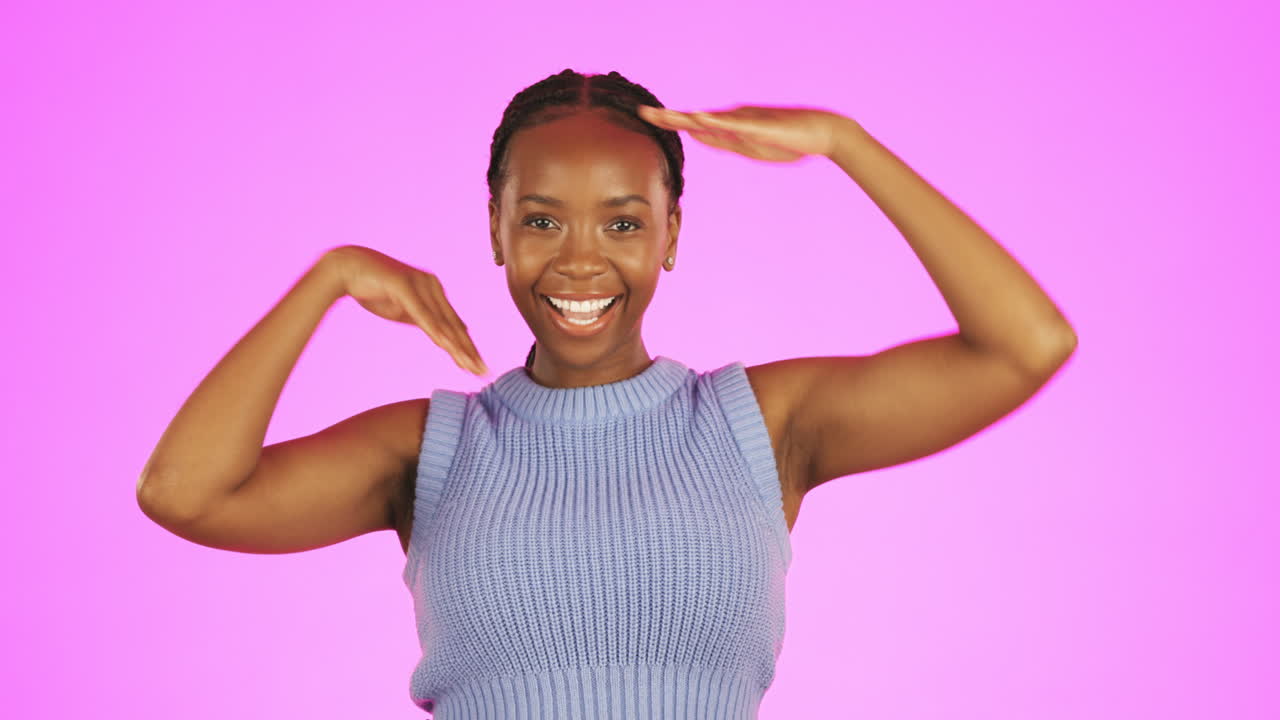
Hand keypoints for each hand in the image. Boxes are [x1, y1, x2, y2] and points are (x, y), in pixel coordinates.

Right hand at [324, 246, 487, 375]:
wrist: (346, 267)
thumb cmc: (374, 289)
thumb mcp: (403, 311)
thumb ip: (422, 320)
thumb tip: (439, 336)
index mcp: (434, 291)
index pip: (454, 324)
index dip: (467, 347)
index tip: (479, 367)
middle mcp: (432, 286)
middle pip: (454, 325)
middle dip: (469, 351)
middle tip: (484, 372)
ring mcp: (420, 284)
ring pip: (442, 322)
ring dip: (457, 346)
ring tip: (470, 365)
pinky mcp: (404, 285)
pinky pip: (423, 314)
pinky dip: (436, 331)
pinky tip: (447, 346)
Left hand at [636, 103, 850, 162]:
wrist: (823, 132)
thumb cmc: (790, 140)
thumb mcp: (752, 147)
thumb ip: (727, 141)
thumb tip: (699, 137)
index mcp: (732, 130)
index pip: (695, 127)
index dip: (671, 123)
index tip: (647, 118)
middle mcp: (734, 123)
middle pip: (695, 120)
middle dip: (668, 118)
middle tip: (641, 112)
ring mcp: (746, 124)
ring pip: (708, 120)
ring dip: (684, 118)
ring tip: (661, 114)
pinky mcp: (759, 127)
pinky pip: (733, 125)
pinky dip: (714, 121)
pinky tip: (697, 118)